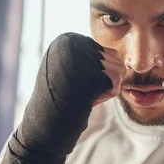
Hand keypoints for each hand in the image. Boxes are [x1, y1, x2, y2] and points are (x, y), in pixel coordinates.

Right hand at [0, 33, 124, 163]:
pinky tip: (87, 99)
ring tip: (83, 93)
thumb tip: (118, 53)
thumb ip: (92, 57)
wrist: (45, 124)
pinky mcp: (90, 74)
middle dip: (104, 81)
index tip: (77, 82)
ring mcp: (81, 58)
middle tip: (80, 90)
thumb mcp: (75, 69)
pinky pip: (116, 84)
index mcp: (67, 39)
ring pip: (119, 71)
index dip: (99, 74)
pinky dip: (106, 96)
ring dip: (106, 88)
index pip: (108, 52)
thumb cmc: (62, 99)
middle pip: (116, 60)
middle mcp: (73, 42)